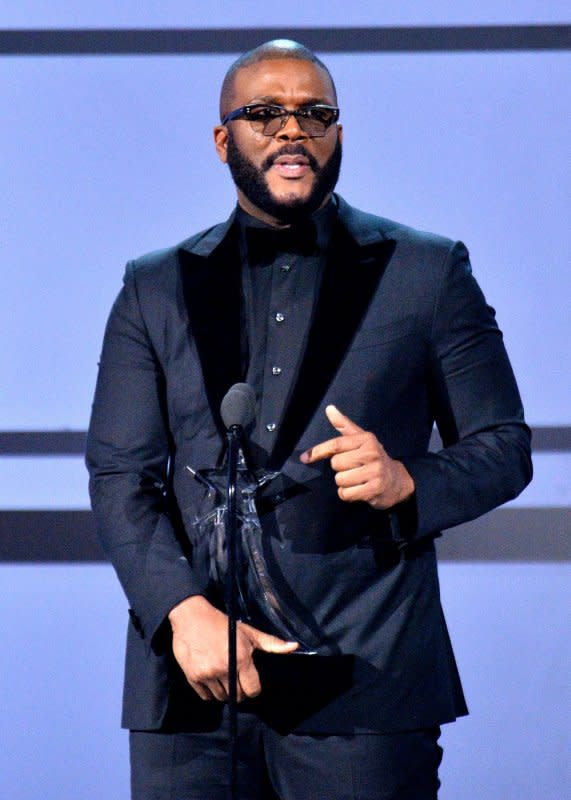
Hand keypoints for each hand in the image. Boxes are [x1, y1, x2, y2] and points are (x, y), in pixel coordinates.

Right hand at [168, 595, 297, 701]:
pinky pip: (206, 697)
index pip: (252, 690)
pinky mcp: (193, 677)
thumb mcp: (249, 632)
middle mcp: (224, 668)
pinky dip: (210, 692)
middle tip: (236, 677)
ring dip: (224, 691)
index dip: (253, 688)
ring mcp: (207, 674)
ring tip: (223, 676)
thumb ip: (272, 643)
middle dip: (239, 690)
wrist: (192, 617)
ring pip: (221, 697)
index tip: (249, 681)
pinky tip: (211, 678)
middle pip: (237, 696)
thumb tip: (294, 646)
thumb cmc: (223, 624)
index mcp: (241, 658)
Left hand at [300, 404, 414, 509]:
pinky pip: (346, 494)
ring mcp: (374, 472)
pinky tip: (358, 489)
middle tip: (353, 468)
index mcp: (366, 439)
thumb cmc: (373, 457)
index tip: (304, 458)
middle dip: (340, 469)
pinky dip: (347, 494)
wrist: (397, 480)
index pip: (336, 445)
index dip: (318, 451)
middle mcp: (371, 454)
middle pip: (336, 464)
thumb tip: (329, 408)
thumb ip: (344, 425)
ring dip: (343, 483)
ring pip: (340, 480)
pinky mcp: (374, 490)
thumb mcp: (361, 439)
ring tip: (356, 479)